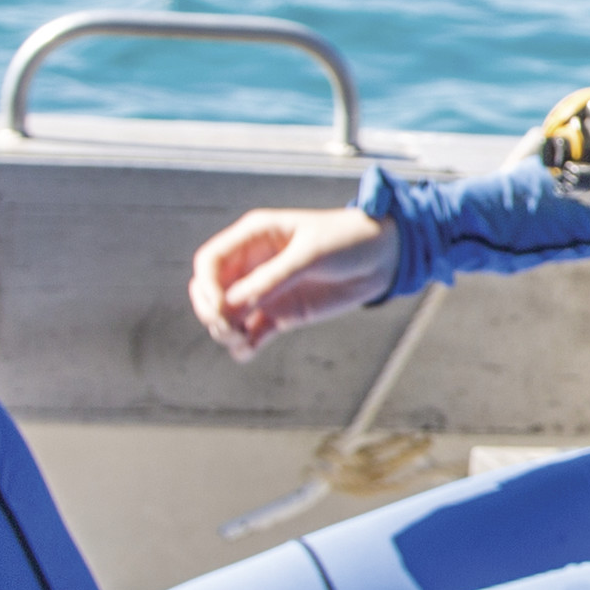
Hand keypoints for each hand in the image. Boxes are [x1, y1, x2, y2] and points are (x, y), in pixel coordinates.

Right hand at [189, 205, 396, 357]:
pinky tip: (247, 352)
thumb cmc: (346, 241)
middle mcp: (253, 265)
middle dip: (211, 312)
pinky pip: (251, 333)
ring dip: (224, 331)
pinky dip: (243, 346)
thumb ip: (271, 279)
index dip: (206, 286)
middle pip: (210, 291)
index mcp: (253, 237)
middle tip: (229, 328)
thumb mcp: (309, 255)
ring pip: (226, 315)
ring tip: (242, 341)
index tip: (220, 308)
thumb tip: (230, 305)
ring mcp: (265, 291)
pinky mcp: (280, 314)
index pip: (210, 261)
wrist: (382, 258)